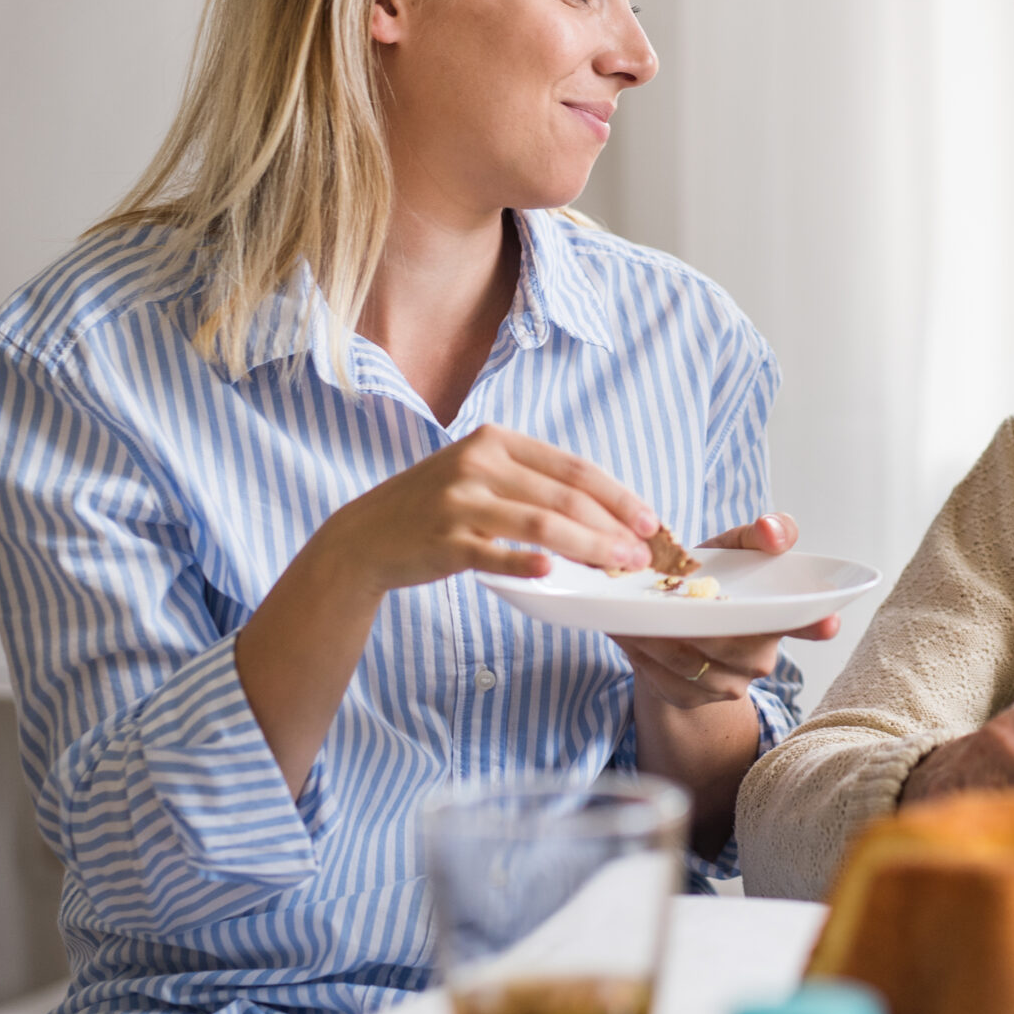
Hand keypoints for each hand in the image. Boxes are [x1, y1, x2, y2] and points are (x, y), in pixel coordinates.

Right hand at [305, 423, 657, 596]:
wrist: (366, 536)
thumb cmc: (436, 507)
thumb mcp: (479, 474)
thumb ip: (531, 482)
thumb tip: (603, 510)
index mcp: (496, 441)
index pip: (573, 467)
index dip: (617, 495)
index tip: (648, 520)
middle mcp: (478, 464)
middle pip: (564, 497)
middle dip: (612, 527)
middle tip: (642, 553)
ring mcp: (459, 502)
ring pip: (541, 524)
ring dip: (589, 547)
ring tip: (619, 566)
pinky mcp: (443, 540)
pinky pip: (493, 554)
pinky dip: (525, 562)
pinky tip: (552, 572)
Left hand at [610, 514, 840, 708]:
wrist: (674, 625)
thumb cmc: (714, 579)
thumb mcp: (734, 548)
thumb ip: (759, 533)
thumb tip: (773, 531)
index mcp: (779, 617)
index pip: (809, 622)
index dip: (819, 623)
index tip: (827, 621)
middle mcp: (761, 657)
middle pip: (730, 642)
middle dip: (694, 621)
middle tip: (661, 597)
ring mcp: (729, 684)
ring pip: (691, 661)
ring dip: (659, 637)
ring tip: (637, 612)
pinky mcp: (691, 699)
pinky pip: (664, 678)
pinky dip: (644, 654)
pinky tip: (632, 633)